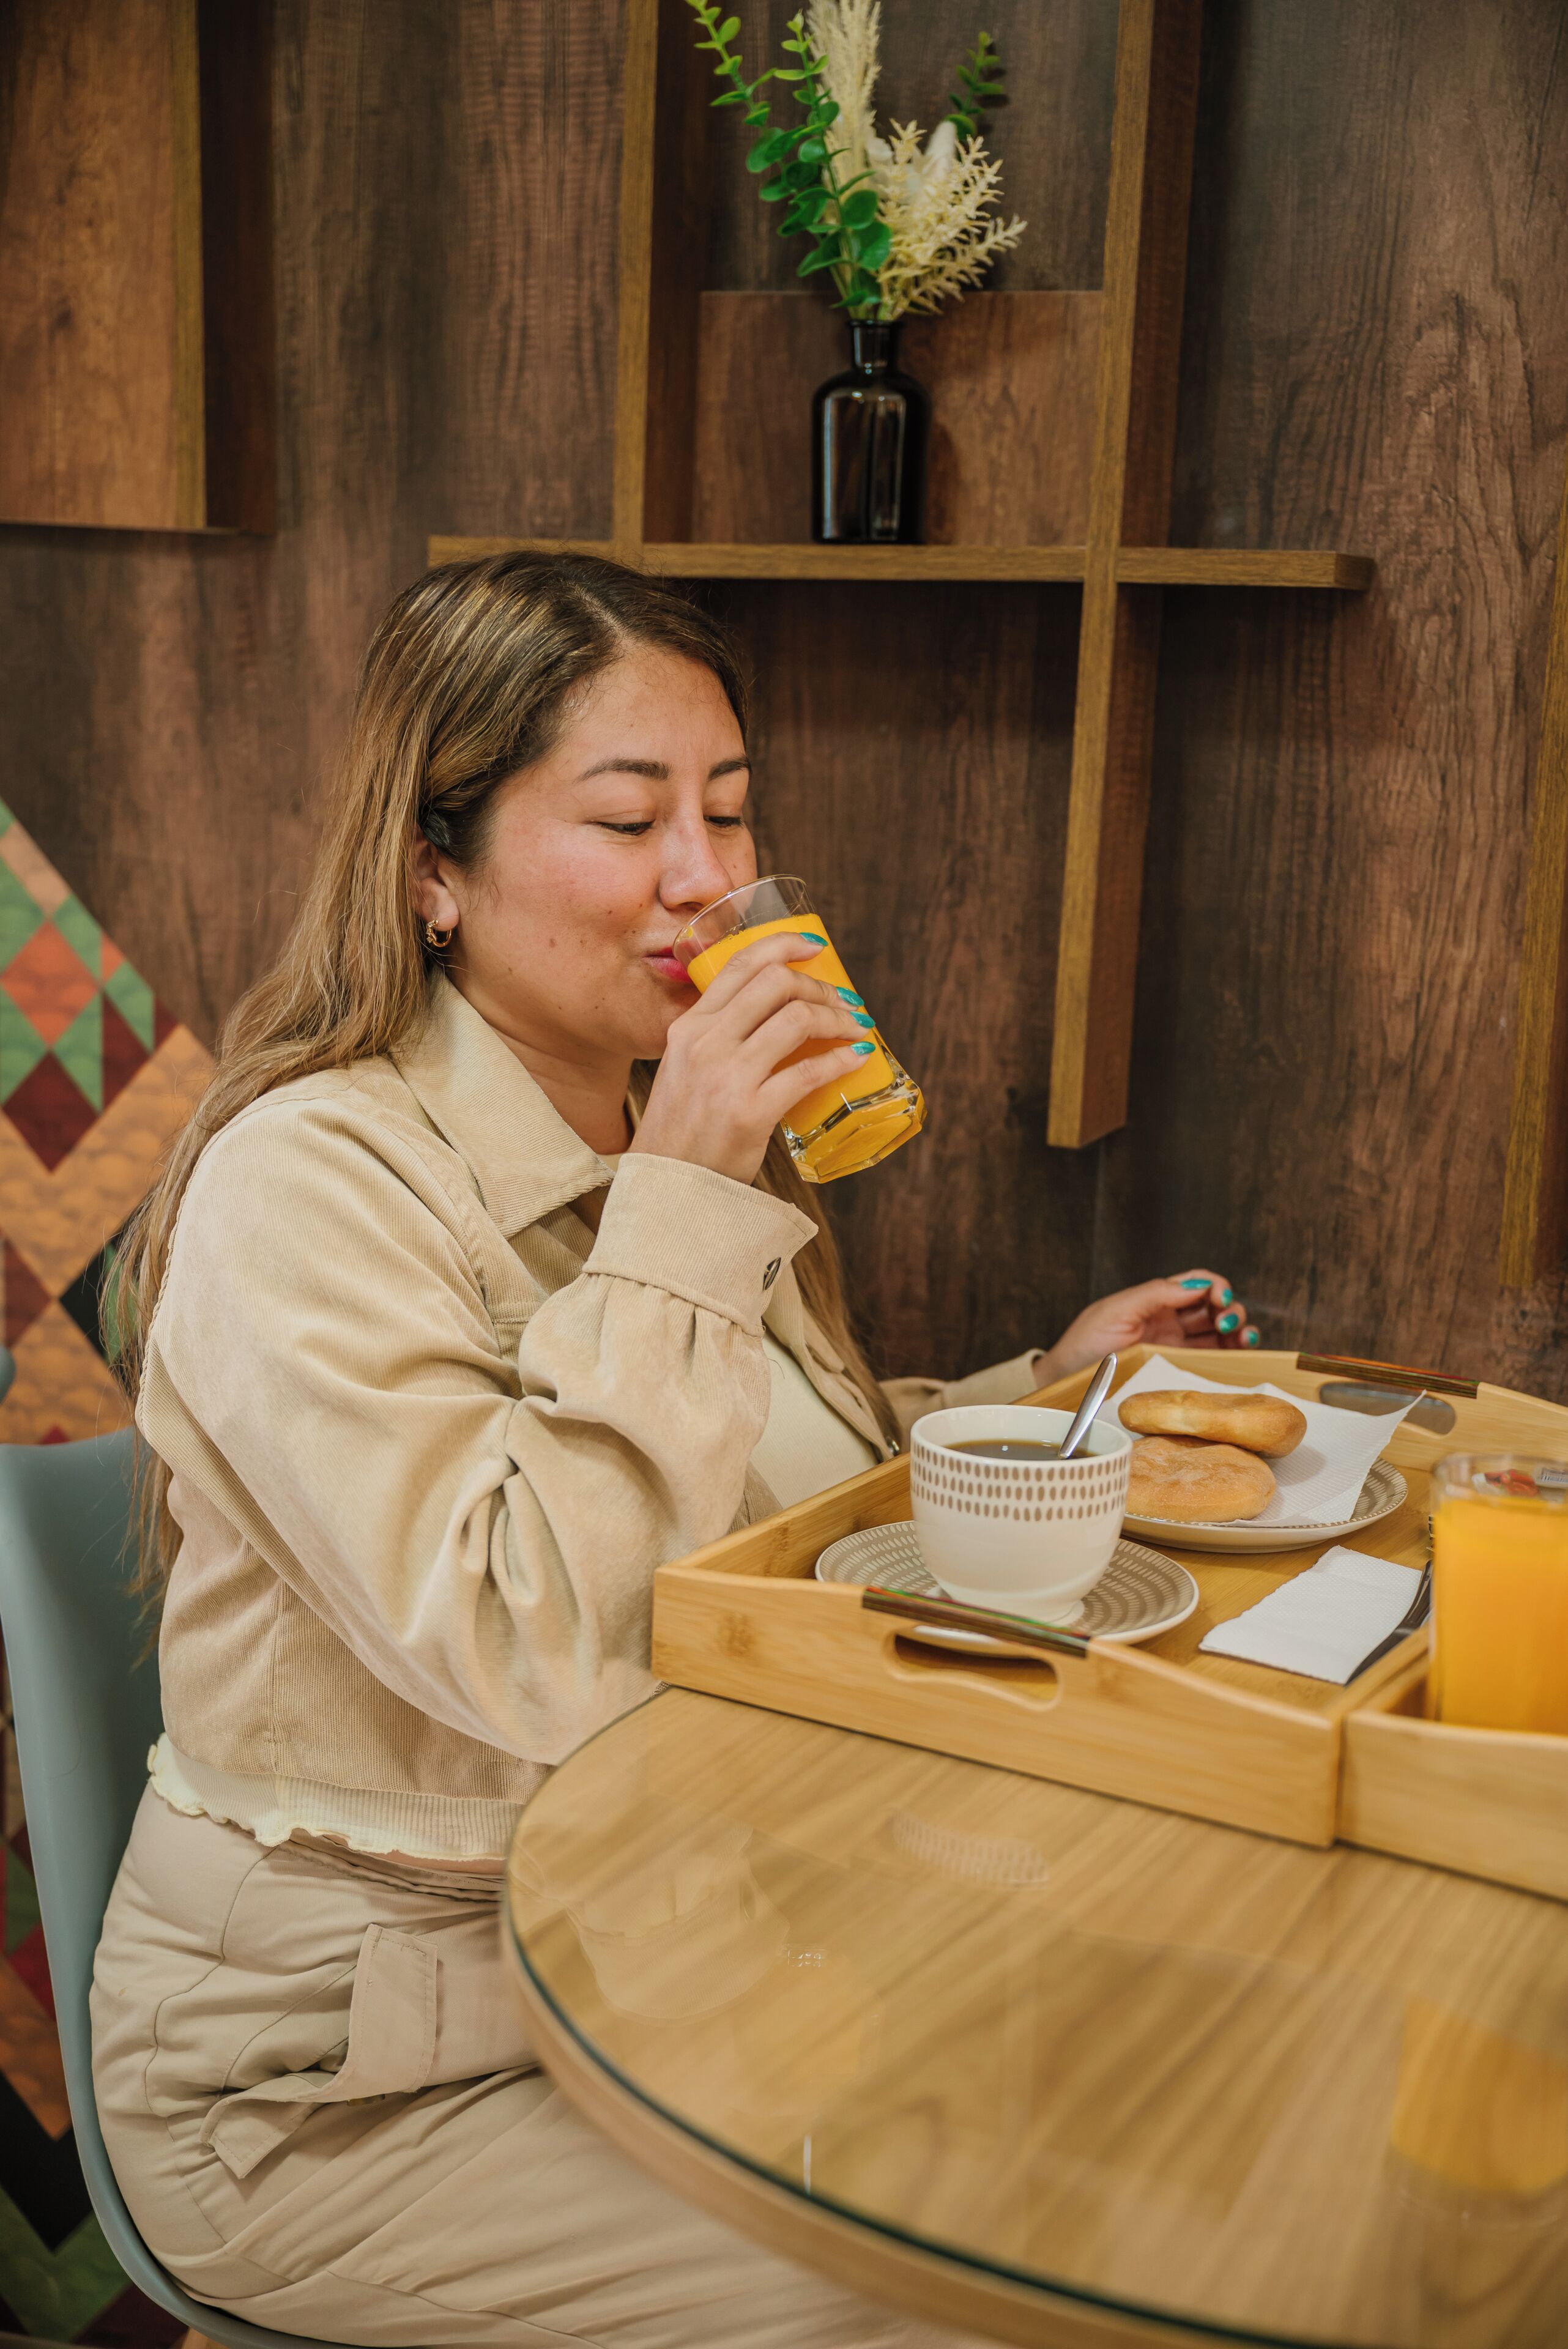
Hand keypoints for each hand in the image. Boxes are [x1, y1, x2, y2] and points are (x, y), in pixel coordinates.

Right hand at [630, 931, 873, 1185]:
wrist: (667, 1186)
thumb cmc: (683, 1130)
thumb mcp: (685, 1069)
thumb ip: (716, 1039)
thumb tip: (773, 1017)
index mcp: (689, 1027)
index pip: (739, 964)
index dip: (784, 945)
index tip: (815, 948)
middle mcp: (705, 1042)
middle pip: (776, 982)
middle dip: (820, 987)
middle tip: (844, 1003)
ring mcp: (727, 1075)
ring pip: (796, 1019)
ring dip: (838, 1019)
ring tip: (856, 1029)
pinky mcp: (751, 1111)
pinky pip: (809, 1071)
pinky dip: (842, 1059)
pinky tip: (856, 1058)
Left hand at [1037, 1269, 1259, 1383]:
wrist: (1066, 1384)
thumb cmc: (1084, 1345)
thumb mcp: (1116, 1311)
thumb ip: (1156, 1294)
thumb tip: (1197, 1285)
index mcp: (1156, 1300)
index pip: (1197, 1284)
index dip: (1215, 1286)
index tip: (1219, 1298)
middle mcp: (1170, 1321)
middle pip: (1214, 1307)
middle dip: (1230, 1308)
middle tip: (1226, 1322)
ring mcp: (1175, 1347)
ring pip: (1219, 1332)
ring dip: (1238, 1330)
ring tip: (1244, 1338)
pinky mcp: (1177, 1371)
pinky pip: (1211, 1359)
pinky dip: (1231, 1353)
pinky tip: (1240, 1352)